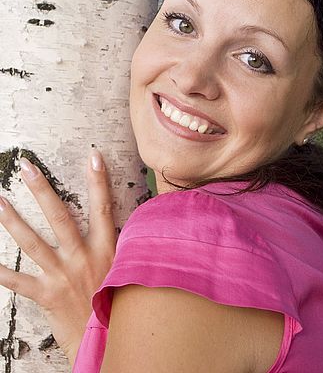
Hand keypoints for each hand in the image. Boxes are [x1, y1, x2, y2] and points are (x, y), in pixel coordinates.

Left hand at [0, 149, 116, 365]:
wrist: (105, 339)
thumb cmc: (117, 301)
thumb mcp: (127, 268)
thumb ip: (122, 244)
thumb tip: (136, 220)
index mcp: (106, 248)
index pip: (103, 207)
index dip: (99, 180)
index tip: (93, 156)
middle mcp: (82, 257)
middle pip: (59, 217)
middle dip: (42, 189)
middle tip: (27, 167)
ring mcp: (62, 275)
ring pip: (33, 242)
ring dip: (13, 220)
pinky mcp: (46, 295)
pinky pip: (18, 281)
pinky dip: (0, 271)